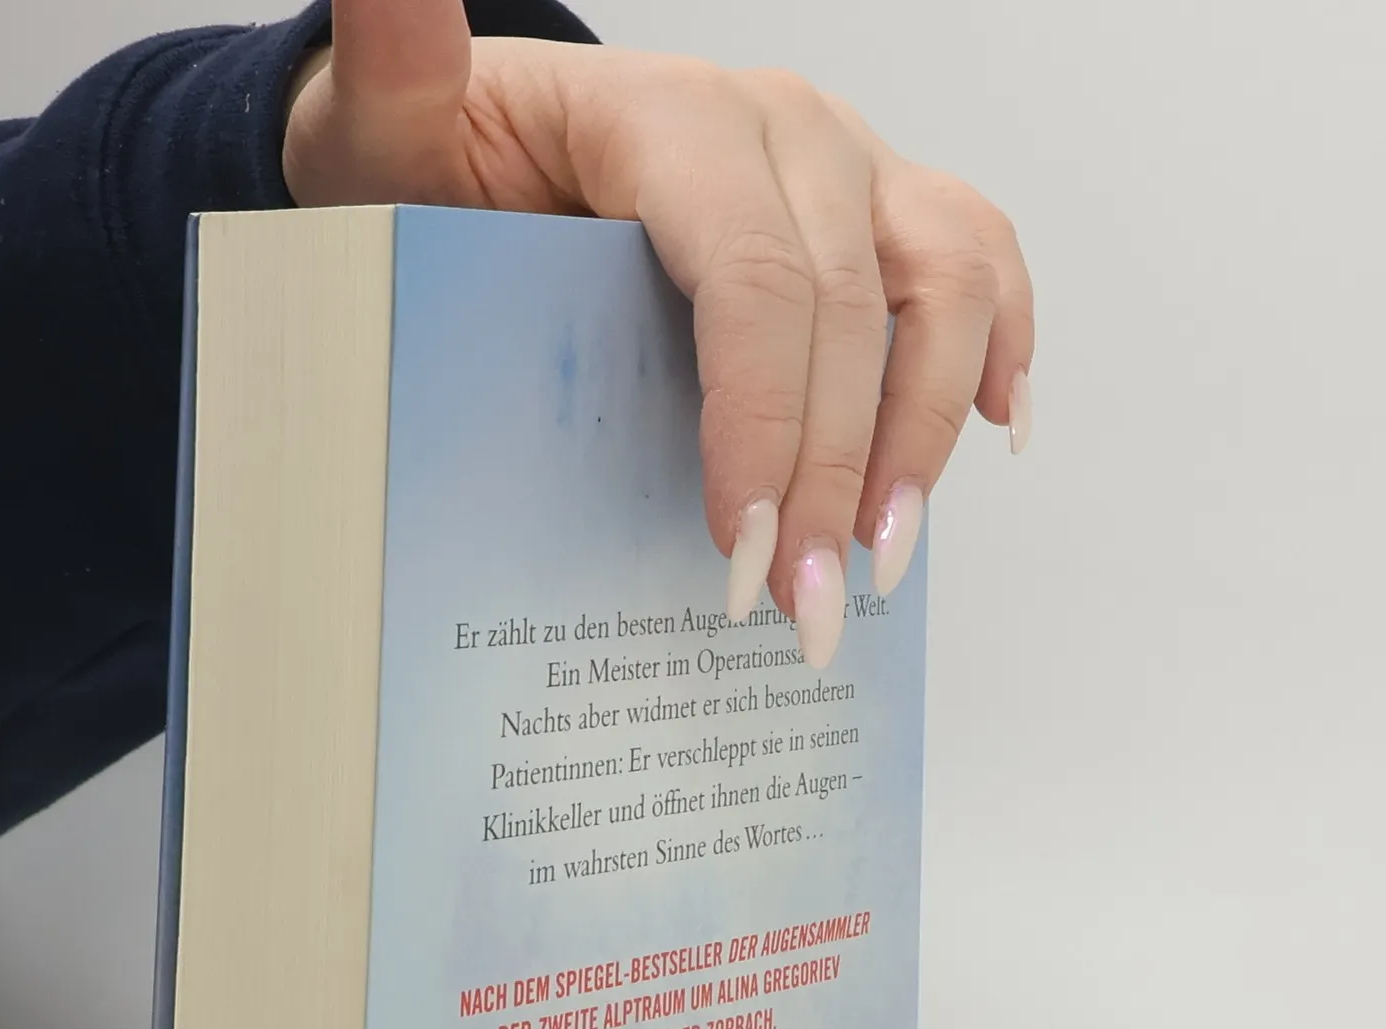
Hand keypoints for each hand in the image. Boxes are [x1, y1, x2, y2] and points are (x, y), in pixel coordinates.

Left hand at [283, 0, 1033, 667]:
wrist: (479, 140)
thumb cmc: (436, 162)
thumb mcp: (388, 124)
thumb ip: (396, 62)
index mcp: (673, 115)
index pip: (754, 278)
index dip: (763, 421)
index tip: (738, 548)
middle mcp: (784, 127)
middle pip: (850, 310)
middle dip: (830, 475)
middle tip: (799, 608)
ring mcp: (846, 164)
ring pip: (944, 285)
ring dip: (924, 434)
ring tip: (879, 561)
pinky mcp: (878, 207)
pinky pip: (974, 263)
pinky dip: (996, 348)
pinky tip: (990, 439)